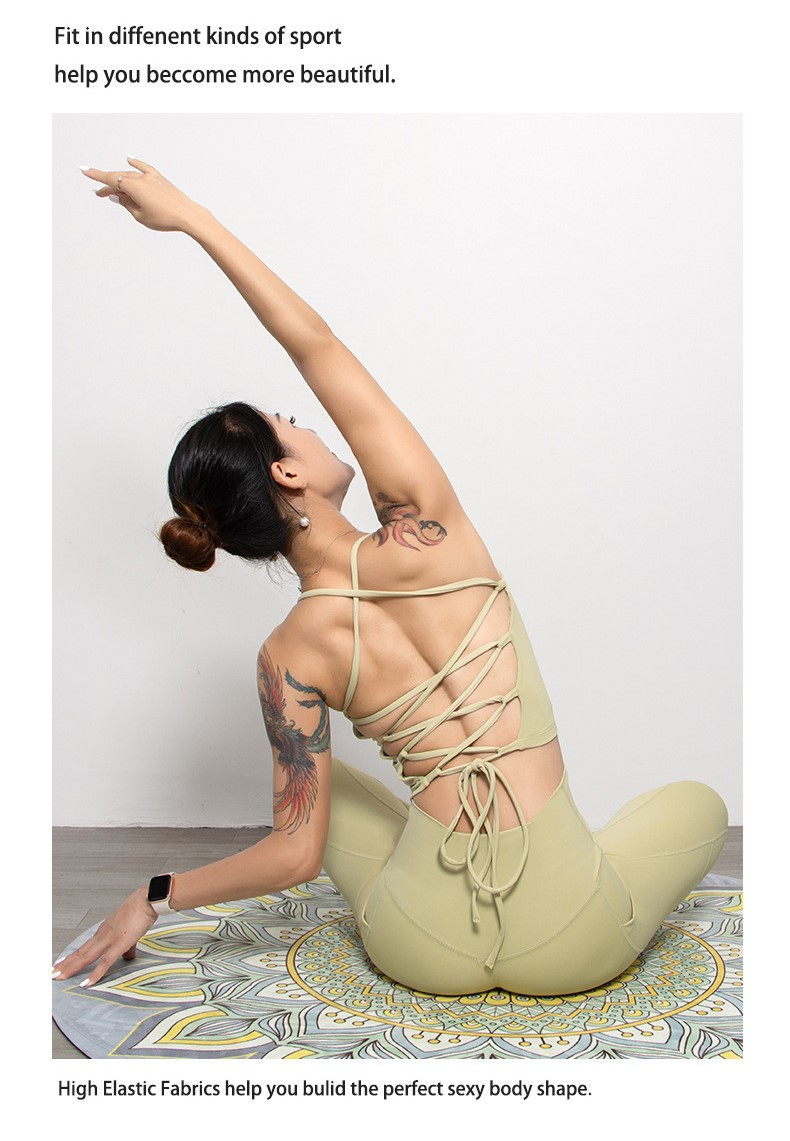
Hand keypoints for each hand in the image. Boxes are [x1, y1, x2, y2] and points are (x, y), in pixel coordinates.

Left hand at [52, 887, 157, 987]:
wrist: (146, 900)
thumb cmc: (140, 911)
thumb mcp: (131, 932)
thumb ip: (128, 946)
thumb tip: (128, 957)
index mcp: (104, 931)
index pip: (84, 946)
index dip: (72, 956)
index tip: (61, 963)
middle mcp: (102, 935)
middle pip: (80, 952)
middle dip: (65, 964)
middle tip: (52, 974)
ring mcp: (108, 940)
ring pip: (86, 957)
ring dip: (71, 968)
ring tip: (59, 977)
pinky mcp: (119, 944)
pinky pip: (105, 962)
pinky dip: (95, 974)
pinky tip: (86, 983)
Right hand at [81, 156, 205, 233]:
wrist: (187, 215)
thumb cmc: (165, 218)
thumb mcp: (140, 215)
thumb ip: (126, 204)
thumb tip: (119, 196)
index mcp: (134, 187)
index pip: (110, 180)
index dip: (96, 176)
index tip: (83, 170)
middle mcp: (142, 178)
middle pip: (119, 179)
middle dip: (108, 186)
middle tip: (99, 194)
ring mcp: (151, 177)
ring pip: (130, 176)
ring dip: (120, 182)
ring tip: (114, 192)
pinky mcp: (160, 178)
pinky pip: (144, 168)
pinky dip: (136, 164)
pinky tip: (128, 159)